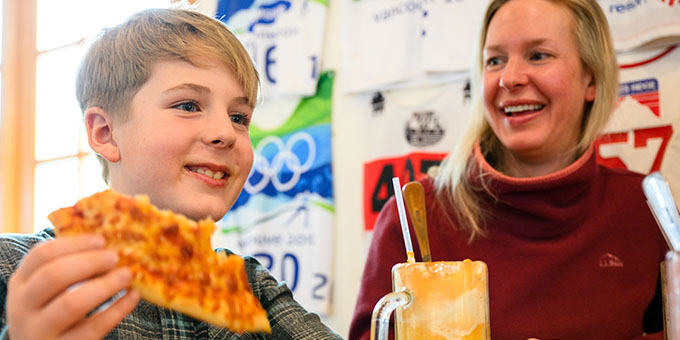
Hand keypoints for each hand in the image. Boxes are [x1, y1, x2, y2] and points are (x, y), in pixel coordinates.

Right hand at [6, 235, 139, 339]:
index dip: (73, 244)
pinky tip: (132, 297)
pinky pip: (93, 328)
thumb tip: (108, 243)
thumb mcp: (47, 290)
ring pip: (71, 304)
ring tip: (127, 275)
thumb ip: (67, 267)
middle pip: (54, 276)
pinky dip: (117, 310)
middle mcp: (23, 306)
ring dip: (104, 286)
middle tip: (115, 257)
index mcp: (21, 283)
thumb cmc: (51, 311)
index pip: (41, 255)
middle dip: (88, 262)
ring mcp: (39, 330)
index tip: (101, 240)